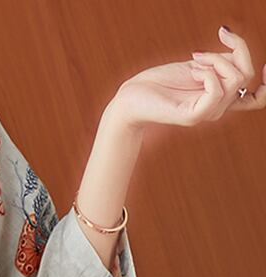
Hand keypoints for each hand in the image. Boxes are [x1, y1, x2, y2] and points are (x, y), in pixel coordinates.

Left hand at [106, 25, 264, 129]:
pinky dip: (208, 73)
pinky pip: (216, 91)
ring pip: (235, 79)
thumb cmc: (160, 81)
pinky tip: (193, 70)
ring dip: (216, 60)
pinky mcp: (192, 117)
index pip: (257, 98)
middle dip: (233, 51)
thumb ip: (222, 61)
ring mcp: (205, 114)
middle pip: (246, 74)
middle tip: (201, 52)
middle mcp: (216, 108)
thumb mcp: (198, 65)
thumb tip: (236, 50)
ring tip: (194, 61)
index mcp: (220, 97)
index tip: (264, 65)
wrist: (132, 97)